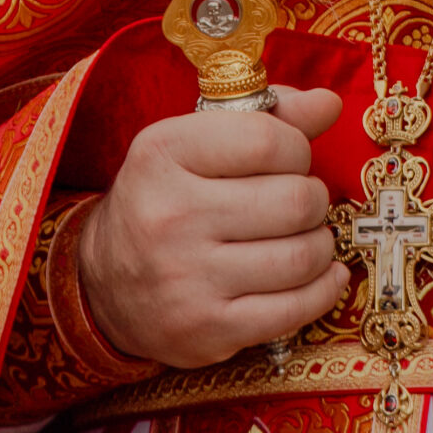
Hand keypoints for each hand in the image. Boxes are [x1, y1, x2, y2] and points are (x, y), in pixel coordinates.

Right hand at [77, 88, 349, 367]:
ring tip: (306, 237)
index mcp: (164, 153)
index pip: (268, 141)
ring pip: (301, 256)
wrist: (103, 285)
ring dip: (320, 245)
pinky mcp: (207, 329)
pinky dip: (323, 289)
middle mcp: (170, 215)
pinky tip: (322, 275)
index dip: (298, 149)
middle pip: (295, 201)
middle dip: (314, 199)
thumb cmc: (167, 200)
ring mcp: (187, 278)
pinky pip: (294, 309)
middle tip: (302, 203)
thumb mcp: (195, 144)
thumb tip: (328, 103)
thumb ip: (267, 116)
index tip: (291, 160)